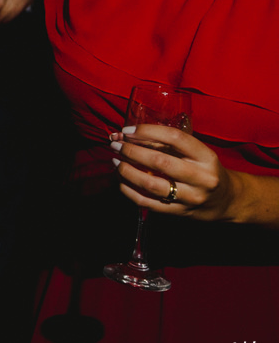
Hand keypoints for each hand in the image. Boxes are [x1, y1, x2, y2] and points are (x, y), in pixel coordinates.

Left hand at [110, 124, 240, 220]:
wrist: (227, 201)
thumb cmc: (205, 170)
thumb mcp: (198, 154)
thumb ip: (171, 145)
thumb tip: (130, 135)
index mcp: (206, 157)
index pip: (175, 138)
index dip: (148, 132)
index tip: (128, 130)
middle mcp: (201, 177)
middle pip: (159, 161)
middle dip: (131, 151)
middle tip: (116, 145)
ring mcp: (190, 197)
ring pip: (151, 184)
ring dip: (127, 171)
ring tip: (115, 162)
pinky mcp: (179, 212)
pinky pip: (148, 202)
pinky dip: (129, 191)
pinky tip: (121, 181)